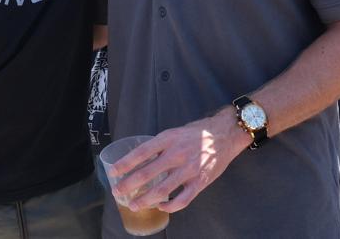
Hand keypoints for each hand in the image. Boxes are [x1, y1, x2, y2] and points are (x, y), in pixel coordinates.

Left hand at [111, 111, 249, 213]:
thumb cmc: (198, 132)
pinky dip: (169, 206)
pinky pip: (182, 199)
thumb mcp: (175, 132)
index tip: (113, 172)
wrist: (226, 133)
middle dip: (129, 185)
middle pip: (147, 173)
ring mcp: (189, 169)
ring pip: (162, 190)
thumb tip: (142, 160)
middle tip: (117, 192)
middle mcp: (177, 153)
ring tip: (134, 204)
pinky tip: (161, 206)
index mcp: (168, 139)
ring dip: (145, 199)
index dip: (124, 164)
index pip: (140, 153)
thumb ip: (161, 146)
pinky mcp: (201, 181)